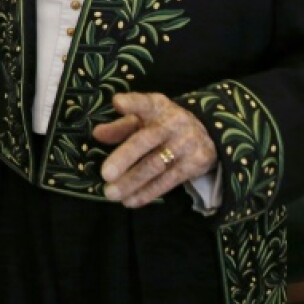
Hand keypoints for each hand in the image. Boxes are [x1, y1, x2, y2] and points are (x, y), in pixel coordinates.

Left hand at [93, 92, 217, 207]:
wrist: (206, 134)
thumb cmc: (163, 124)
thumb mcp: (144, 119)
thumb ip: (120, 126)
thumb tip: (97, 134)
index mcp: (157, 106)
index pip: (144, 102)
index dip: (132, 103)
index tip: (117, 103)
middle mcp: (173, 122)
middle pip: (146, 140)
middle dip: (125, 157)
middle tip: (105, 174)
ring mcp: (186, 143)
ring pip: (155, 165)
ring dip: (132, 182)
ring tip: (111, 193)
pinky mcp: (194, 164)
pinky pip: (168, 181)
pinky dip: (147, 193)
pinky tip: (130, 201)